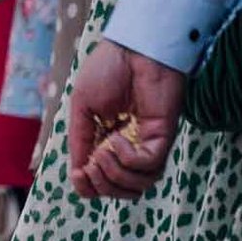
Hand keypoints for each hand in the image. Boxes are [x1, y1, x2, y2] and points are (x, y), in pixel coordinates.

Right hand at [67, 42, 184, 198]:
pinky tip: (118, 139)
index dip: (88, 187)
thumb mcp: (82, 107)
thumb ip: (81, 140)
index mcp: (106, 141)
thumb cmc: (107, 70)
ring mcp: (147, 145)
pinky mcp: (162, 138)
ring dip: (115, 175)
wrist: (131, 50)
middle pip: (120, 190)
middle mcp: (128, 148)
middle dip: (103, 185)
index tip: (79, 175)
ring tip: (105, 150)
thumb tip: (78, 173)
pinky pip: (149, 165)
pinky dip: (130, 159)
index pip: (101, 180)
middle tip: (92, 163)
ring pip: (138, 185)